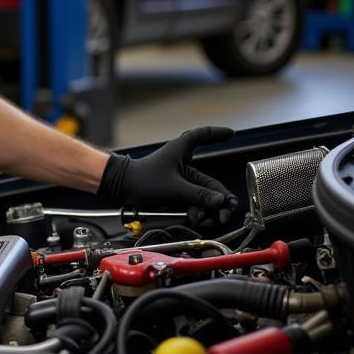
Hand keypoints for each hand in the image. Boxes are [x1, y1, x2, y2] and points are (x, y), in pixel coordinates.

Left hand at [98, 126, 238, 227]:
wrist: (122, 190)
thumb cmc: (143, 181)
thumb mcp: (173, 188)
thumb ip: (199, 195)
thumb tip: (220, 200)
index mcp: (181, 151)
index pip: (202, 136)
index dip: (217, 133)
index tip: (231, 134)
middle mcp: (184, 164)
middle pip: (213, 183)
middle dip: (221, 200)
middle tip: (225, 213)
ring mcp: (182, 180)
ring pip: (207, 197)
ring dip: (211, 209)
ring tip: (207, 219)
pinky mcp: (179, 193)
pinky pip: (196, 203)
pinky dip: (199, 211)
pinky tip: (197, 218)